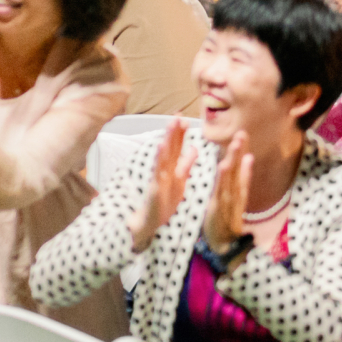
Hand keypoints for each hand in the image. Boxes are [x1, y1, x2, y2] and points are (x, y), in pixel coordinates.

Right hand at [129, 120, 196, 251]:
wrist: (146, 226)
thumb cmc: (163, 203)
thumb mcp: (179, 182)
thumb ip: (186, 165)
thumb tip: (195, 149)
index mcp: (171, 170)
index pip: (176, 148)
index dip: (179, 134)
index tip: (184, 117)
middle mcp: (164, 173)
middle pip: (169, 150)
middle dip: (173, 133)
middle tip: (177, 115)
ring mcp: (158, 182)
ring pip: (163, 159)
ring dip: (166, 143)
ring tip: (170, 128)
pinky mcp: (155, 192)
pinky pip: (158, 176)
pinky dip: (159, 164)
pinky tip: (161, 150)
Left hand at [201, 131, 254, 254]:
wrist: (223, 251)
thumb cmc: (225, 229)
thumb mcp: (234, 207)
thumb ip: (241, 185)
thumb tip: (247, 165)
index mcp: (235, 196)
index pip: (239, 173)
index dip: (241, 156)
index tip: (243, 139)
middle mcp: (234, 198)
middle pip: (238, 172)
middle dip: (239, 152)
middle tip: (242, 133)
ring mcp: (227, 203)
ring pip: (231, 178)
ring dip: (234, 159)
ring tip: (237, 143)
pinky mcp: (218, 210)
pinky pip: (222, 191)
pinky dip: (225, 178)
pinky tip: (225, 165)